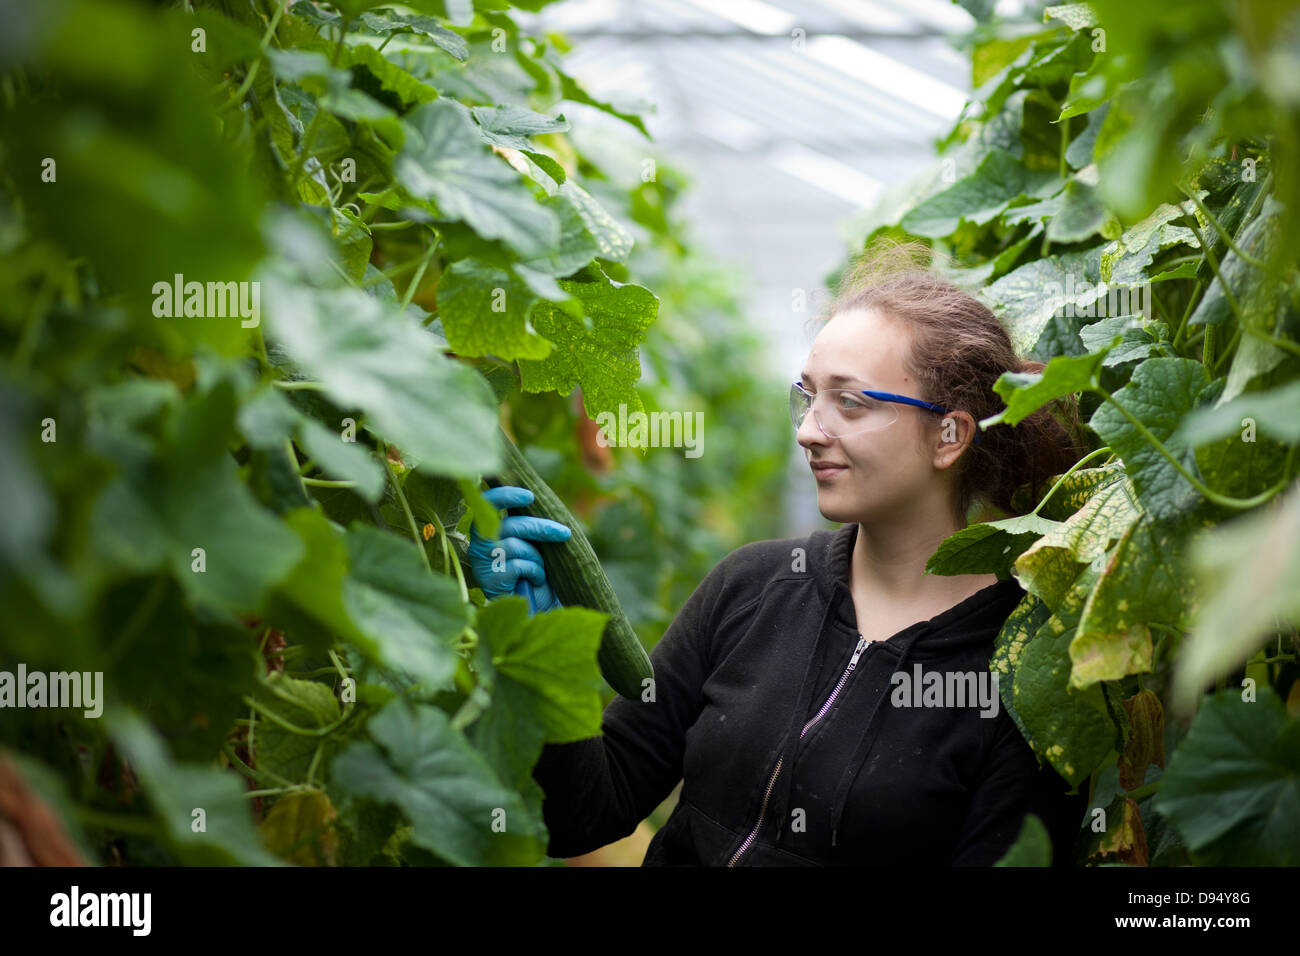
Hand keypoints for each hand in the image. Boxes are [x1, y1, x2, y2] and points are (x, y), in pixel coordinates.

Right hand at [467, 485, 571, 614]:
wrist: (534, 606)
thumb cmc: (532, 569)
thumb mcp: (532, 542)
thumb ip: (530, 525)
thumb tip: (544, 501)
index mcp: (486, 530)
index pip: (486, 504)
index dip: (505, 495)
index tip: (529, 496)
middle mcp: (478, 544)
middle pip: (509, 525)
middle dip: (541, 528)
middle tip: (564, 533)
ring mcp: (482, 563)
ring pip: (516, 546)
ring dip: (536, 557)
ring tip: (539, 569)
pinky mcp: (490, 580)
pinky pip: (519, 566)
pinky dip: (534, 571)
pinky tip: (534, 580)